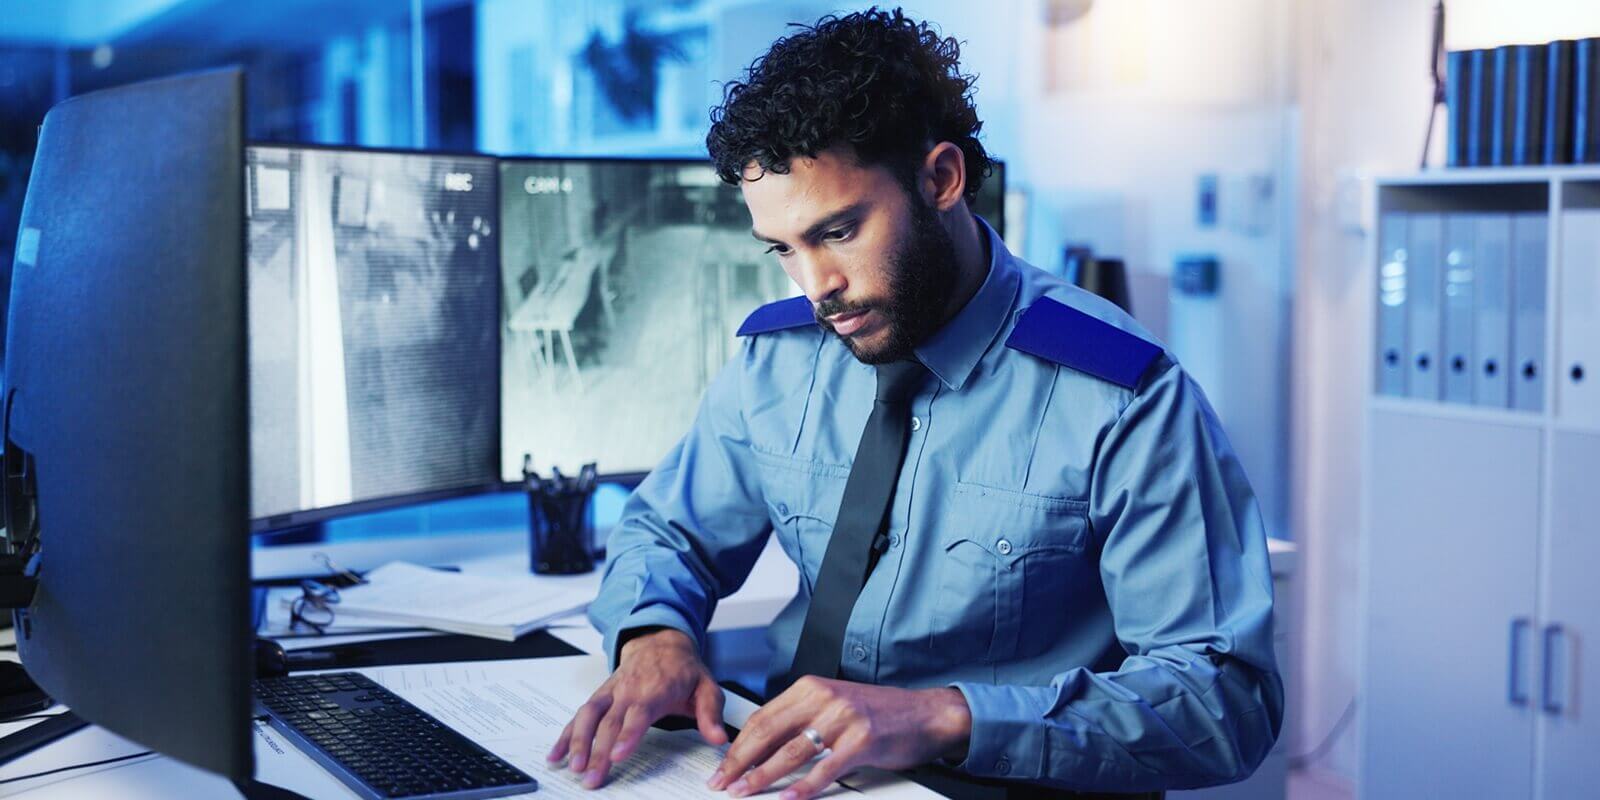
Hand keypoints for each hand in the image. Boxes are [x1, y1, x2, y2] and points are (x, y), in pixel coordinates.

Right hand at [546, 627, 726, 788]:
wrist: (660, 641)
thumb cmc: (683, 670)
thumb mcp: (706, 686)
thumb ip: (710, 714)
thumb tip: (719, 738)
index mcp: (655, 689)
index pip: (638, 713)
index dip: (627, 734)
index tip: (617, 755)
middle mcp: (628, 690)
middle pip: (609, 722)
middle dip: (598, 750)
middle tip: (591, 778)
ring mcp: (611, 692)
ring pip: (588, 715)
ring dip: (577, 741)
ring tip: (572, 767)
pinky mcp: (600, 696)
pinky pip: (579, 714)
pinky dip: (566, 734)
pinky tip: (556, 754)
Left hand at [706, 676, 971, 799]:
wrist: (926, 714)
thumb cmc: (881, 713)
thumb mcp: (835, 706)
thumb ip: (802, 719)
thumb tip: (765, 748)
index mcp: (812, 687)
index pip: (763, 717)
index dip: (739, 744)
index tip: (724, 764)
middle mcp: (824, 698)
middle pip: (769, 732)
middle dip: (741, 761)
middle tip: (724, 782)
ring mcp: (843, 718)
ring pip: (791, 751)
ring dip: (763, 775)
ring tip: (745, 791)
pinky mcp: (861, 740)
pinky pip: (825, 768)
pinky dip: (804, 785)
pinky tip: (788, 796)